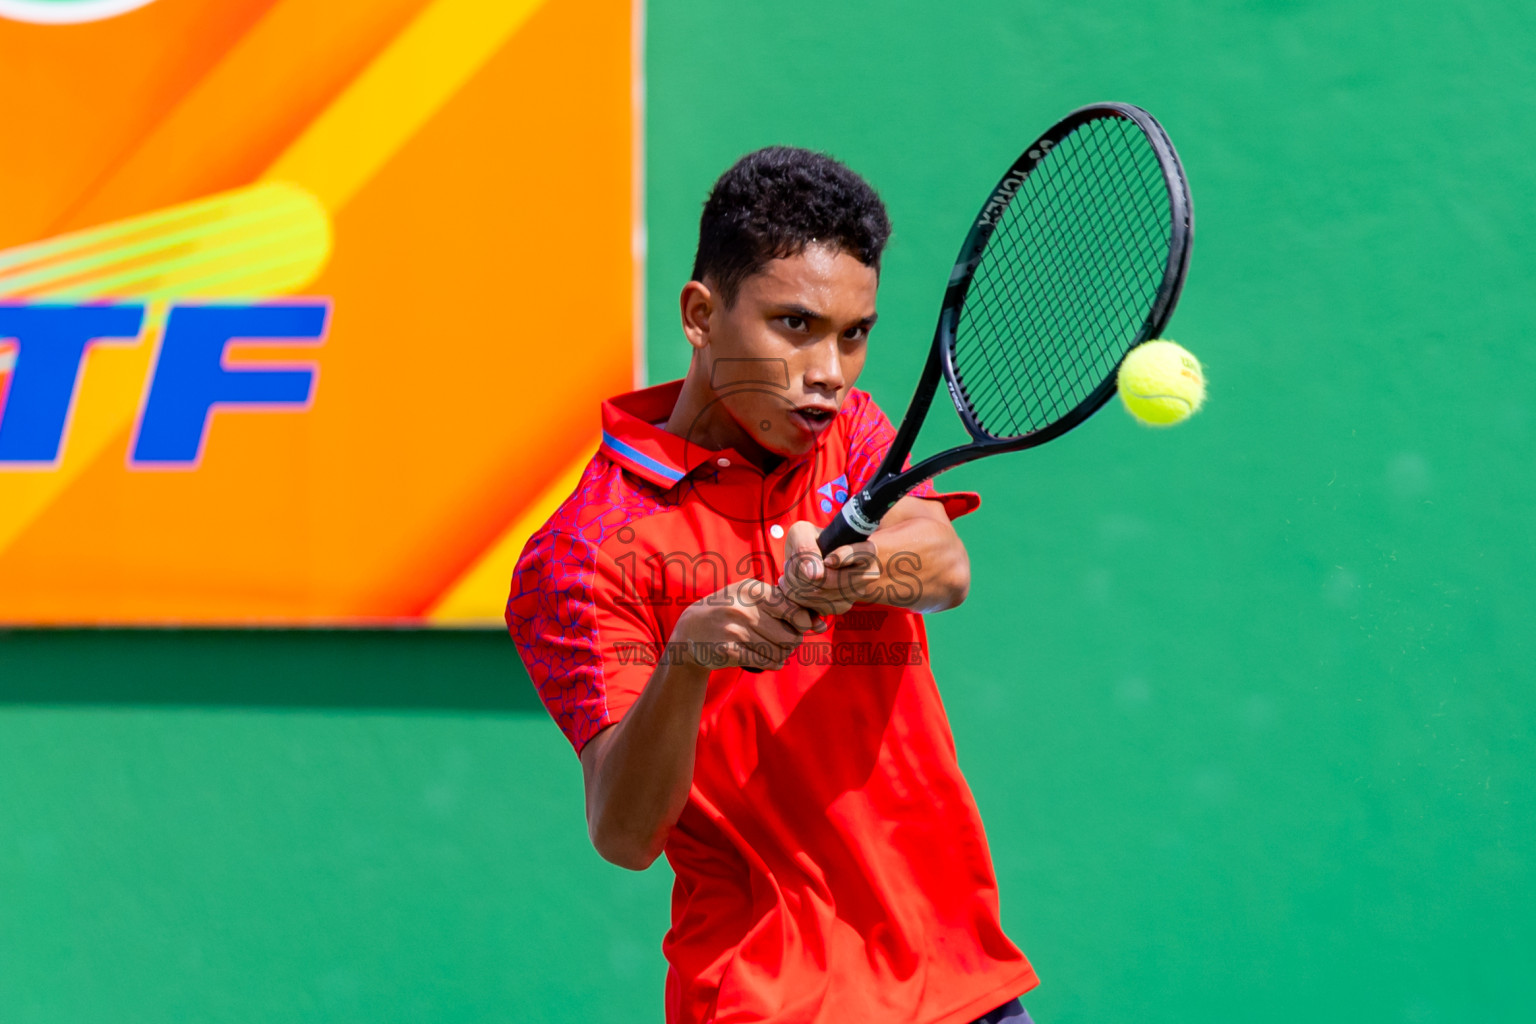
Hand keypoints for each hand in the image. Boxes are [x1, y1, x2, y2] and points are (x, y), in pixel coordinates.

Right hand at [671, 578, 809, 670]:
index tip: (797, 626)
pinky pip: (765, 663)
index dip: (802, 623)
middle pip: (790, 635)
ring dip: (781, 655)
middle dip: (792, 642)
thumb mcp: (752, 598)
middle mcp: (743, 609)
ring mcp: (734, 631)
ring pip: (779, 652)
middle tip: (783, 641)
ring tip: (772, 650)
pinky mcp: (729, 652)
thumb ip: (785, 605)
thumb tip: (821, 623)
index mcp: (753, 591)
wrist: (690, 630)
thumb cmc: (730, 611)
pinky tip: (765, 659)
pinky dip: (771, 664)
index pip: (794, 609)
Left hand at [777, 520, 881, 618]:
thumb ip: (806, 547)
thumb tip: (815, 574)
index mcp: (867, 550)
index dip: (840, 557)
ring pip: (822, 595)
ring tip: (790, 574)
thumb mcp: (803, 533)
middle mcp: (868, 573)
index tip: (826, 558)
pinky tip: (795, 587)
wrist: (811, 559)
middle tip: (790, 564)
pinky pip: (819, 607)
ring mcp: (857, 593)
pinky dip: (801, 599)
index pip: (860, 555)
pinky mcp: (843, 606)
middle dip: (802, 573)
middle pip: (832, 580)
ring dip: (797, 586)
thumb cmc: (809, 541)